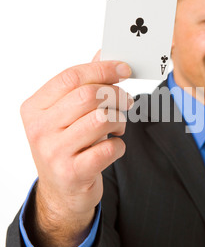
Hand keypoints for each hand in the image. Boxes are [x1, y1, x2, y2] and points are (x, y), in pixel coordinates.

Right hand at [20, 51, 131, 246]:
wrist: (61, 192)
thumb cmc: (66, 147)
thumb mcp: (66, 115)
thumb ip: (83, 85)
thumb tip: (104, 54)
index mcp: (34, 108)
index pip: (71, 77)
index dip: (102, 69)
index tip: (124, 69)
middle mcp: (40, 129)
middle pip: (88, 95)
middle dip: (116, 95)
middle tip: (127, 101)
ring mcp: (54, 152)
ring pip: (102, 119)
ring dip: (119, 121)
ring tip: (116, 128)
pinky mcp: (72, 173)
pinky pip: (109, 148)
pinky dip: (119, 145)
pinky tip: (112, 148)